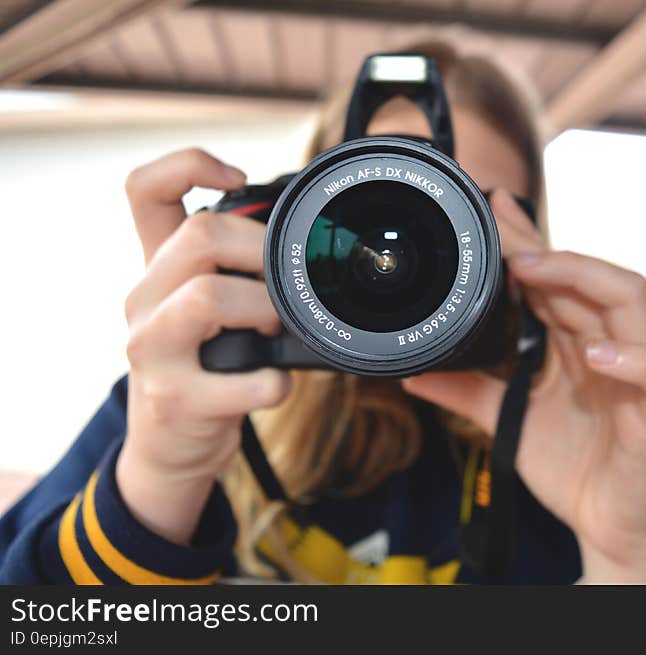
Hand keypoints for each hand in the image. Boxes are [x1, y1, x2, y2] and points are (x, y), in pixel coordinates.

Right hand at [117, 149, 290, 544]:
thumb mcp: (207, 313)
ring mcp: (151, 351)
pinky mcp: (175, 399)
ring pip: (208, 296)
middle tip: (284, 286)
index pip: (144, 190)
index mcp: (156, 270)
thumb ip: (239, 274)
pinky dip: (276, 382)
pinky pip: (245, 378)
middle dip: (261, 254)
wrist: (169, 447)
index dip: (189, 165)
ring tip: (276, 332)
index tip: (238, 178)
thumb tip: (307, 247)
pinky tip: (276, 384)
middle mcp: (143, 300)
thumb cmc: (203, 367)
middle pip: (198, 235)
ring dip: (265, 311)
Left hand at [403, 190, 645, 582]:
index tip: (495, 210)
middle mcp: (610, 346)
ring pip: (632, 301)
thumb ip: (467, 392)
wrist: (607, 526)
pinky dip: (635, 358)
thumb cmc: (571, 468)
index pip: (558, 279)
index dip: (530, 243)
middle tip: (503, 233)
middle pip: (591, 276)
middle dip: (547, 248)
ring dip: (583, 278)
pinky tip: (596, 354)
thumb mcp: (506, 421)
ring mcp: (639, 375)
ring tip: (534, 273)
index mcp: (577, 344)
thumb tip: (414, 375)